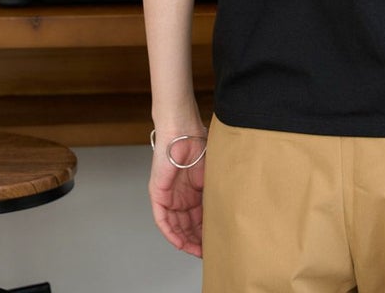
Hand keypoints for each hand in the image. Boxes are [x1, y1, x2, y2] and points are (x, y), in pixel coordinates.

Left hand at [149, 134, 206, 257]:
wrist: (183, 133)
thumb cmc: (199, 145)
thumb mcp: (211, 175)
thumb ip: (215, 193)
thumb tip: (227, 212)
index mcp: (194, 190)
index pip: (199, 217)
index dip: (207, 231)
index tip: (215, 242)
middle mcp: (181, 196)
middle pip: (187, 225)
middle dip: (197, 239)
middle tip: (208, 251)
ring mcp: (169, 196)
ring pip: (176, 226)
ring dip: (186, 240)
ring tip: (197, 251)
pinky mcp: (158, 195)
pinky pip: (163, 220)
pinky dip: (171, 233)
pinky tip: (181, 243)